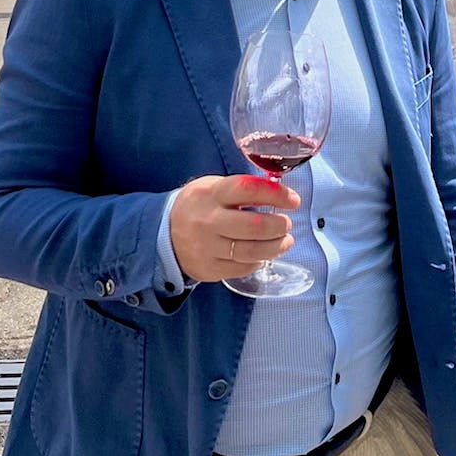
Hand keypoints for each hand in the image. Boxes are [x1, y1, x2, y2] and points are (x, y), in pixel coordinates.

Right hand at [168, 175, 298, 283]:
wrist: (163, 233)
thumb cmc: (198, 205)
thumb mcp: (213, 187)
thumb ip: (241, 189)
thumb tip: (278, 193)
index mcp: (211, 194)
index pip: (248, 189)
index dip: (276, 194)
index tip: (292, 200)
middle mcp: (208, 221)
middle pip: (254, 226)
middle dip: (279, 225)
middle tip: (286, 224)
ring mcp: (207, 248)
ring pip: (251, 251)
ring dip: (276, 246)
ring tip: (285, 241)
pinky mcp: (209, 269)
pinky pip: (243, 267)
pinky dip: (259, 260)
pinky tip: (264, 254)